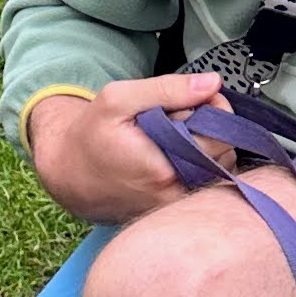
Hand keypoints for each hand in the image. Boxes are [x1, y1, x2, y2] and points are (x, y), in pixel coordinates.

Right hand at [25, 69, 227, 223]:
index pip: (221, 136)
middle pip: (225, 154)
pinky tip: (174, 154)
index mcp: (165, 170)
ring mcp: (177, 207)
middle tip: (178, 117)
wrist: (70, 174)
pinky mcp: (176, 212)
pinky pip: (206, 183)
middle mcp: (176, 195)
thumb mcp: (119, 99)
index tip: (194, 100)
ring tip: (173, 137)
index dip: (213, 111)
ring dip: (206, 148)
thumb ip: (168, 89)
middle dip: (209, 129)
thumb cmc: (92, 135)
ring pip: (219, 170)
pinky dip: (198, 163)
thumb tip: (213, 84)